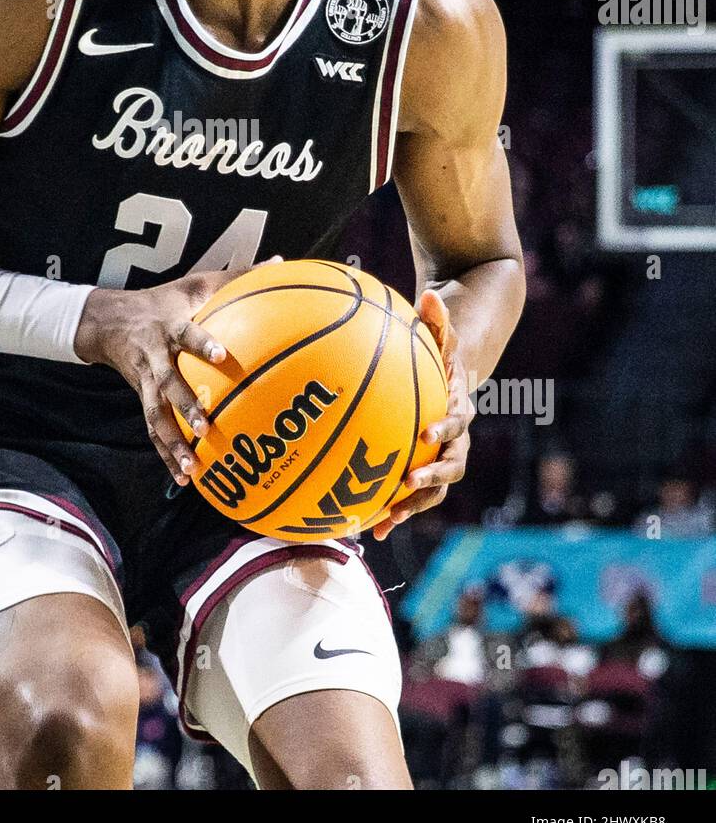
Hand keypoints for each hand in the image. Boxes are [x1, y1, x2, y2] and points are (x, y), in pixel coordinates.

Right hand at [74, 258, 280, 483]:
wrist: (110, 321)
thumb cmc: (165, 301)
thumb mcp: (196, 283)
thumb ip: (238, 276)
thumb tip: (281, 262)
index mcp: (171, 327)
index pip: (187, 335)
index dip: (201, 344)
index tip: (220, 356)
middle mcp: (156, 357)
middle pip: (168, 384)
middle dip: (185, 407)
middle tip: (205, 427)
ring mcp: (147, 382)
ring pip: (156, 416)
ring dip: (173, 443)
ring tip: (193, 468)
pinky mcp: (144, 398)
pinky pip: (154, 431)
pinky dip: (168, 456)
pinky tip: (186, 479)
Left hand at [371, 289, 473, 540]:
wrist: (453, 379)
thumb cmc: (439, 355)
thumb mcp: (440, 335)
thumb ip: (437, 320)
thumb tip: (430, 293)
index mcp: (460, 409)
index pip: (458, 423)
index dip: (444, 429)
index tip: (425, 435)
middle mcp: (454, 439)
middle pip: (451, 467)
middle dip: (430, 479)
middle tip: (407, 485)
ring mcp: (439, 458)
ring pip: (432, 489)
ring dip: (410, 507)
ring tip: (382, 521)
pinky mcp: (421, 470)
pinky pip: (407, 494)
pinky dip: (388, 510)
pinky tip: (362, 528)